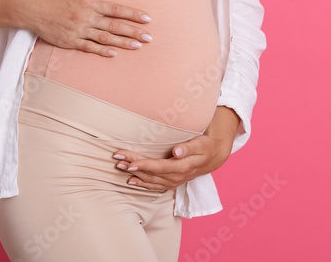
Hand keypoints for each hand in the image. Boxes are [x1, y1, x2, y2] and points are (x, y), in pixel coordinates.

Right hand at [20, 0, 152, 57]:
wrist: (27, 7)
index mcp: (88, 2)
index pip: (116, 9)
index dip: (132, 14)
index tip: (147, 18)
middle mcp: (86, 18)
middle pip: (114, 26)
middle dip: (133, 32)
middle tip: (149, 37)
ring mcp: (78, 31)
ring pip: (105, 39)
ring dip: (122, 43)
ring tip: (137, 46)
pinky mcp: (69, 41)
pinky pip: (88, 47)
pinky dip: (101, 51)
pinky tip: (113, 54)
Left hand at [110, 131, 232, 190]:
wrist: (213, 158)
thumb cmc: (205, 147)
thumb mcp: (200, 144)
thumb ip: (188, 148)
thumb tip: (176, 152)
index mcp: (182, 167)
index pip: (160, 167)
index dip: (145, 165)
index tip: (131, 162)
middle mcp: (176, 177)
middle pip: (151, 173)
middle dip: (133, 167)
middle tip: (118, 159)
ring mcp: (173, 182)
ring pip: (150, 180)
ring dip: (134, 175)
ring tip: (119, 167)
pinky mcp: (171, 183)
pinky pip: (154, 185)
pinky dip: (142, 184)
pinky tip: (130, 180)